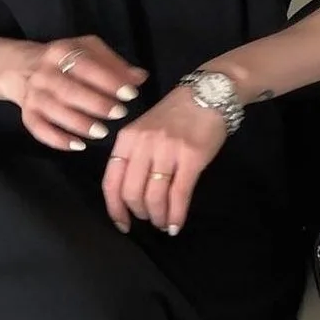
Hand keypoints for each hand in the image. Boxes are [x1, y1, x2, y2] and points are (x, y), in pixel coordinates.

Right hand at [0, 36, 147, 151]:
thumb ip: (114, 64)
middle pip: (68, 90)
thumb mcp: (89, 50)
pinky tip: (78, 145)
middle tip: (119, 113)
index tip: (130, 94)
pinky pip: (39, 129)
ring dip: (79, 124)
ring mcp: (33, 94)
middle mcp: (44, 72)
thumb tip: (140, 77)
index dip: (108, 80)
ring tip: (102, 132)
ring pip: (54, 111)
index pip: (86, 66)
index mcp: (61, 51)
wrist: (22, 67)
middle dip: (96, 104)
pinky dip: (57, 140)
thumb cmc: (66, 60)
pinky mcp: (27, 113)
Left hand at [102, 86, 227, 234]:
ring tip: (164, 223)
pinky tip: (177, 225)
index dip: (115, 209)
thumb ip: (134, 156)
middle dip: (139, 213)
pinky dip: (176, 215)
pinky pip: (179, 194)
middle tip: (149, 219)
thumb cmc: (176, 114)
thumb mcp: (144, 130)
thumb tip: (129, 194)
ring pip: (154, 197)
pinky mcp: (191, 157)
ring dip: (158, 217)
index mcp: (127, 139)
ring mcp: (167, 150)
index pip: (111, 181)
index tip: (122, 224)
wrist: (208, 93)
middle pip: (131, 193)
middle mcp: (143, 144)